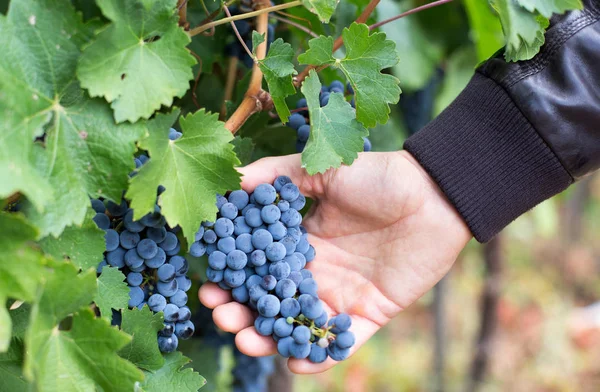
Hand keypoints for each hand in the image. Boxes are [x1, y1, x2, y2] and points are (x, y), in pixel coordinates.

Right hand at [198, 151, 471, 372]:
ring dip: (270, 339)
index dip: (231, 279)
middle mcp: (315, 271)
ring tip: (248, 341)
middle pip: (270, 301)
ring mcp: (339, 295)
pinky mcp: (368, 313)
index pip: (257, 267)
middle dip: (242, 314)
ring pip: (297, 325)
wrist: (434, 194)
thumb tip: (231, 179)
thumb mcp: (324, 170)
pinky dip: (320, 357)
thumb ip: (278, 175)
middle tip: (223, 317)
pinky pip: (340, 343)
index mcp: (300, 241)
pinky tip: (297, 361)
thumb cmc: (378, 177)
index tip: (208, 285)